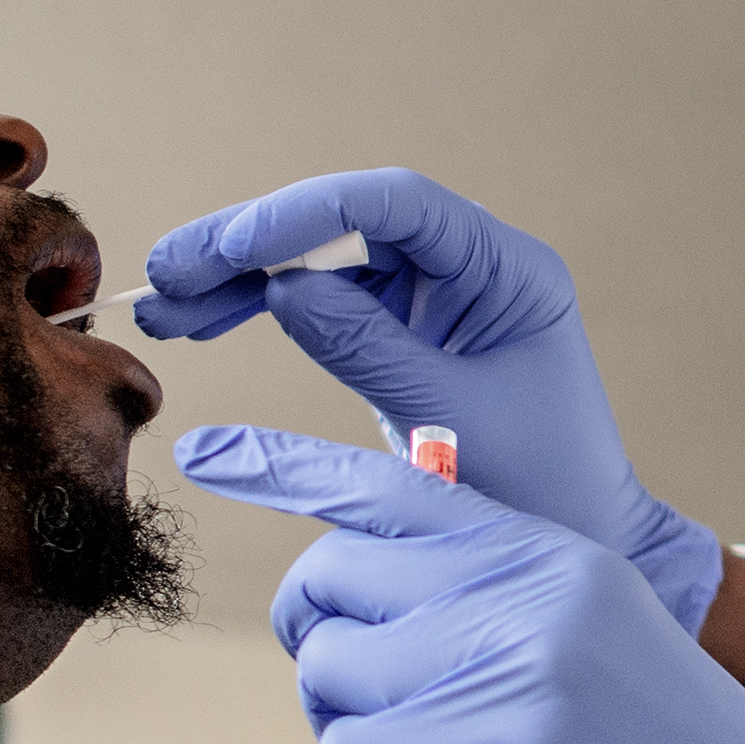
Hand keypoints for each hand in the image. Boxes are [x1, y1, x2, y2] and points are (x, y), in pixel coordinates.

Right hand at [138, 169, 724, 634]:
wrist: (579, 539)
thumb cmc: (540, 484)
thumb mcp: (448, 418)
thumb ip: (368, 349)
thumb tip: (282, 289)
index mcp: (506, 267)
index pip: (398, 204)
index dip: (307, 213)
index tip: (234, 247)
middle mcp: (470, 264)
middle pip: (346, 222)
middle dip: (253, 242)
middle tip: (168, 272)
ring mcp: (435, 294)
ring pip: (323, 259)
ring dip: (242, 277)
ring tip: (165, 308)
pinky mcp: (405, 330)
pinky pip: (323, 302)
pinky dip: (262, 309)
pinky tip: (201, 322)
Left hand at [176, 423, 744, 743]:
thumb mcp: (602, 637)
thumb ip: (494, 601)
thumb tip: (366, 615)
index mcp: (552, 554)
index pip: (390, 486)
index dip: (285, 465)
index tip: (208, 449)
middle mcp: (521, 599)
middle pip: (329, 584)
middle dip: (322, 643)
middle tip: (372, 702)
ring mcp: (499, 686)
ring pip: (328, 681)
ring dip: (352, 732)